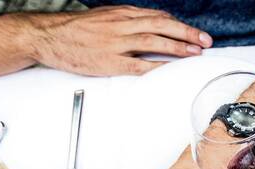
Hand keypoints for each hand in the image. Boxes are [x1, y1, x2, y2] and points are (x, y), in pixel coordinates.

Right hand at [23, 6, 211, 76]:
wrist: (49, 36)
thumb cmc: (76, 29)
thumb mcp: (104, 17)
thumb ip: (127, 21)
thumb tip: (150, 25)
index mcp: (122, 14)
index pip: (158, 16)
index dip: (179, 25)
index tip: (195, 32)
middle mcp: (122, 24)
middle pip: (161, 25)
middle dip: (187, 33)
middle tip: (205, 41)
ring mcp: (116, 42)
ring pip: (154, 41)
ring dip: (178, 47)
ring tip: (195, 52)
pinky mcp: (110, 61)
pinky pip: (139, 63)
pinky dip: (157, 64)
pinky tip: (171, 68)